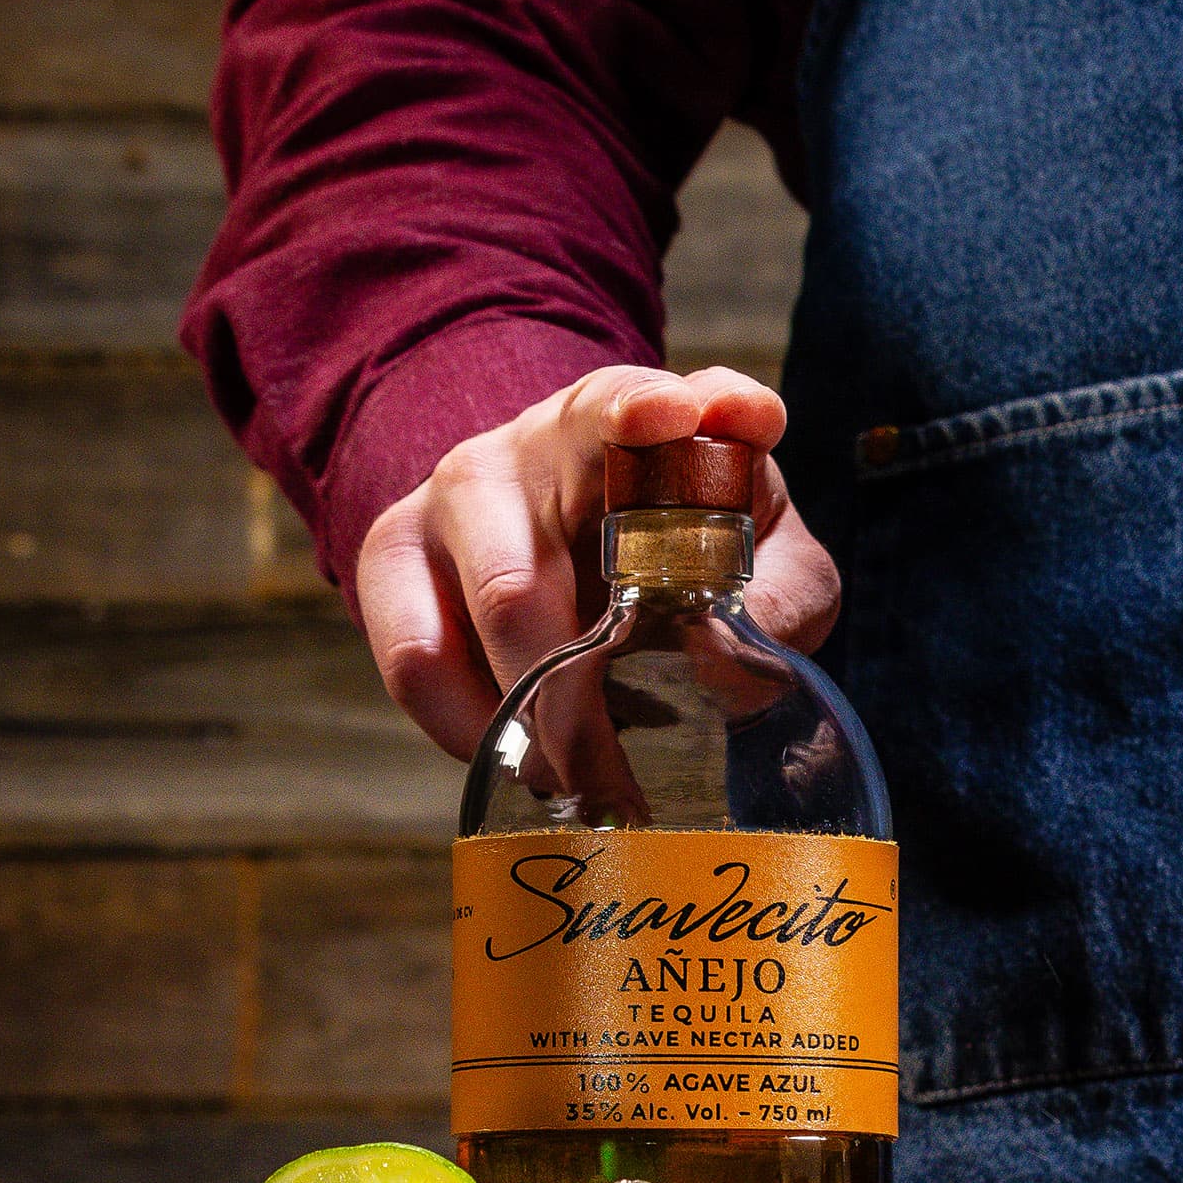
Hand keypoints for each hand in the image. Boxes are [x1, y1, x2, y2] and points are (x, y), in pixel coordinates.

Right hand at [353, 364, 840, 759]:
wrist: (597, 535)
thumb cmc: (698, 546)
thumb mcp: (773, 565)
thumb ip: (784, 600)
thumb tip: (721, 664)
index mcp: (640, 422)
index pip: (631, 401)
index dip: (647, 410)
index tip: (675, 418)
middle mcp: (540, 441)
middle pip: (533, 572)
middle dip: (574, 693)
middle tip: (616, 779)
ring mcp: (460, 490)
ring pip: (477, 616)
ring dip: (530, 718)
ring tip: (579, 781)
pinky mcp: (398, 549)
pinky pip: (413, 655)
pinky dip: (469, 726)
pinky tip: (523, 758)